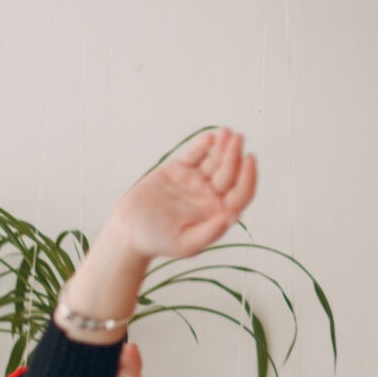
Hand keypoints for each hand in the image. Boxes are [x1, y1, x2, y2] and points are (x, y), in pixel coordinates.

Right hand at [99, 128, 255, 263]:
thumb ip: (210, 232)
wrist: (128, 232)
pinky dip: (201, 146)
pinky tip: (208, 138)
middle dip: (234, 155)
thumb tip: (232, 217)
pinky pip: (194, 155)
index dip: (248, 176)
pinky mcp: (179, 169)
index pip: (242, 192)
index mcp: (219, 211)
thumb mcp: (186, 244)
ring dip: (223, 146)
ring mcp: (196, 180)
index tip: (249, 159)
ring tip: (227, 132)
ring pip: (215, 159)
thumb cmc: (158, 242)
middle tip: (237, 138)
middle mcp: (212, 193)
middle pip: (230, 171)